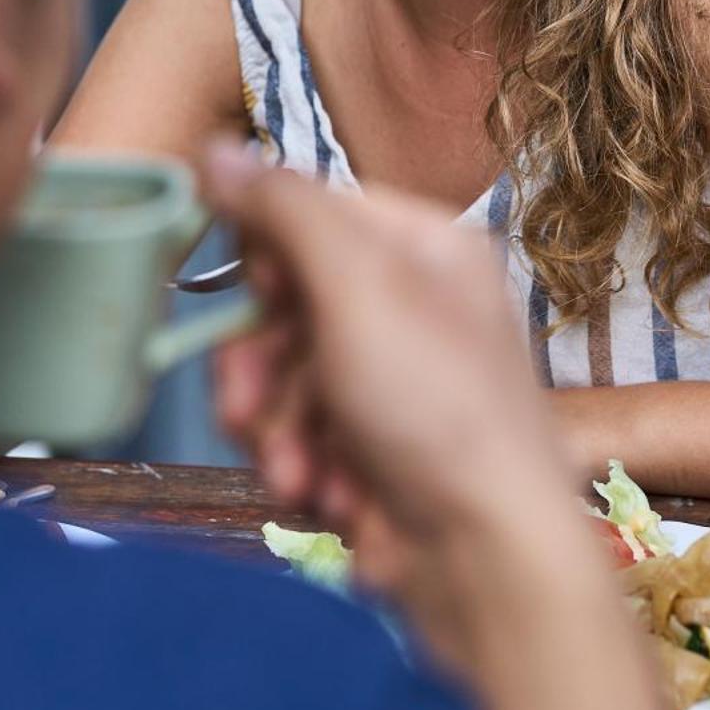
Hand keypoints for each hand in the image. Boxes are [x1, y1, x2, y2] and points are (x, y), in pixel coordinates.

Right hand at [199, 142, 579, 591]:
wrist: (492, 560)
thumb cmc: (439, 412)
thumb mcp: (356, 286)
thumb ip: (283, 210)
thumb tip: (217, 149)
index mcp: (427, 248)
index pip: (314, 214)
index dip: (268, 261)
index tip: (255, 301)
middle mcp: (418, 307)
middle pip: (289, 303)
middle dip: (258, 365)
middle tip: (245, 408)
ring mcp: (400, 385)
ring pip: (286, 380)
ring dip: (275, 430)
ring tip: (297, 473)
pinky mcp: (383, 452)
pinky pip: (308, 440)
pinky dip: (306, 471)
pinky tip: (334, 501)